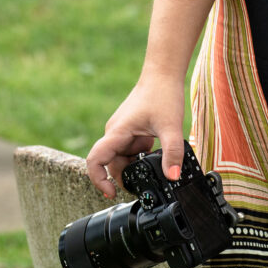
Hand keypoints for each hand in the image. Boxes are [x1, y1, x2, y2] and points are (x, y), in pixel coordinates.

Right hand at [85, 72, 187, 198]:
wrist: (163, 75)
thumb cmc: (162, 95)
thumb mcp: (171, 127)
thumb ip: (172, 153)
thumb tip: (172, 176)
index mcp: (117, 133)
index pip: (95, 161)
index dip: (98, 180)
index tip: (111, 192)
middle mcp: (115, 134)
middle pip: (111, 165)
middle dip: (126, 178)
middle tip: (145, 187)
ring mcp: (123, 133)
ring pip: (122, 159)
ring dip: (135, 168)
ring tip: (155, 171)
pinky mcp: (132, 132)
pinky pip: (131, 152)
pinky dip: (141, 159)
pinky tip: (156, 159)